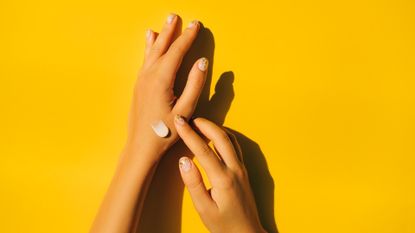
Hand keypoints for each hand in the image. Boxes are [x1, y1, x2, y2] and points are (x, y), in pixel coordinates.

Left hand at [126, 14, 207, 159]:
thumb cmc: (165, 132)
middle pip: (162, 46)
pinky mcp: (139, 85)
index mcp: (162, 80)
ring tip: (165, 23)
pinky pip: (145, 59)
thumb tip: (202, 61)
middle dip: (171, 30)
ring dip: (160, 36)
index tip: (196, 24)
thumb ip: (195, 84)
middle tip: (175, 15)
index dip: (188, 37)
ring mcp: (141, 79)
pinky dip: (149, 47)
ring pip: (152, 51)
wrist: (141, 146)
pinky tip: (149, 41)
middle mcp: (149, 75)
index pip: (177, 51)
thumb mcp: (185, 110)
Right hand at [174, 116, 265, 232]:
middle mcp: (235, 169)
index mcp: (223, 179)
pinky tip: (215, 136)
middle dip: (204, 124)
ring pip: (230, 139)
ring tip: (199, 124)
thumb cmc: (224, 225)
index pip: (203, 150)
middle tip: (189, 118)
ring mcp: (241, 169)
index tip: (179, 122)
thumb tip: (183, 161)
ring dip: (215, 128)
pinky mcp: (243, 171)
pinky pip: (235, 146)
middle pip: (221, 137)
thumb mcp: (204, 209)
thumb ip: (194, 184)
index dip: (189, 134)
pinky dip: (224, 136)